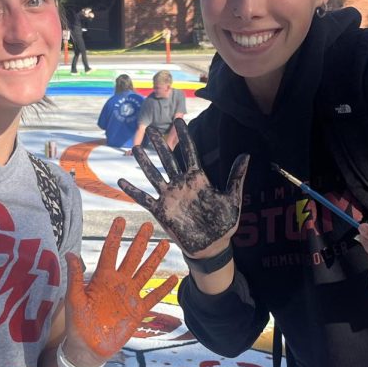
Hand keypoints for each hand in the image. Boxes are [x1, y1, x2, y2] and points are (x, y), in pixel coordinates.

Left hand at [63, 218, 177, 365]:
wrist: (88, 348)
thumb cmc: (77, 324)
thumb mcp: (74, 299)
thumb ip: (75, 277)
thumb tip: (70, 254)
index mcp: (101, 278)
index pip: (110, 252)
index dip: (115, 236)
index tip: (120, 219)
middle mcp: (117, 283)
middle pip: (131, 257)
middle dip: (140, 242)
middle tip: (148, 225)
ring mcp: (129, 296)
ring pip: (145, 272)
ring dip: (155, 258)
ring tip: (164, 244)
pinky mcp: (137, 311)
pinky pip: (153, 297)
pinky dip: (163, 288)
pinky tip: (173, 278)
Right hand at [117, 119, 248, 256]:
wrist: (212, 246)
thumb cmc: (224, 223)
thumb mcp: (233, 198)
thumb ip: (236, 177)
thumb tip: (246, 154)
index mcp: (198, 179)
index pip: (189, 152)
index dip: (184, 137)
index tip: (179, 120)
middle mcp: (181, 184)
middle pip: (168, 159)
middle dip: (160, 144)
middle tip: (151, 128)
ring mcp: (170, 197)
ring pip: (154, 175)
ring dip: (145, 163)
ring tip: (136, 148)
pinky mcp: (161, 211)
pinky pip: (144, 199)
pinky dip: (133, 191)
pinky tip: (121, 181)